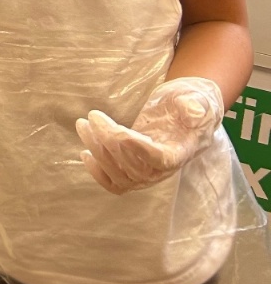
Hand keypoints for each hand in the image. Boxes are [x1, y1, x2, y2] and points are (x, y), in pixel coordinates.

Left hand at [76, 76, 224, 194]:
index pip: (159, 159)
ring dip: (97, 152)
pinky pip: (115, 184)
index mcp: (180, 152)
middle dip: (108, 142)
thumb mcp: (200, 100)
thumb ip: (196, 106)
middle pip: (132, 168)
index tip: (118, 131)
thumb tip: (192, 110)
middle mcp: (162, 168)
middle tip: (92, 117)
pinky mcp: (134, 168)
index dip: (137, 149)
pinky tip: (85, 153)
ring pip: (119, 175)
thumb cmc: (194, 103)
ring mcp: (147, 171)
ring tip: (83, 125)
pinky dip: (98, 173)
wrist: (188, 110)